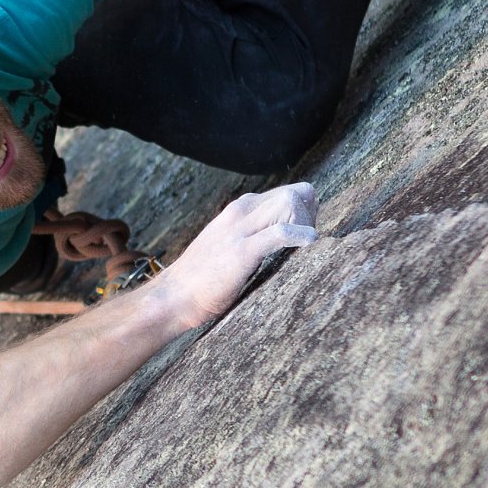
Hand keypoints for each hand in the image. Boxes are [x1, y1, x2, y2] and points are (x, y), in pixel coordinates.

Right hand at [157, 182, 317, 328]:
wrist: (175, 295)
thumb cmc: (203, 276)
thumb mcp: (228, 244)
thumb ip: (250, 234)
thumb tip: (281, 239)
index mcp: (239, 209)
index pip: (287, 192)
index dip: (306, 211)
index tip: (307, 234)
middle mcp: (240, 212)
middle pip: (294, 194)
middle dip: (312, 215)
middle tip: (309, 243)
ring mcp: (240, 230)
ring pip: (289, 204)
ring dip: (308, 223)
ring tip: (306, 247)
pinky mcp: (242, 251)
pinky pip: (279, 233)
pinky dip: (300, 234)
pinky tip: (309, 242)